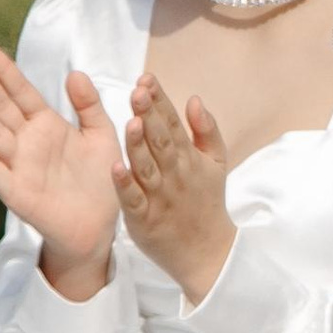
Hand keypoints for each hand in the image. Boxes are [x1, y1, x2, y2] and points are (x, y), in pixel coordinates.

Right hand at [0, 46, 119, 290]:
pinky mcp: (15, 192)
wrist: (101, 226)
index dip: (4, 72)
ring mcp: (18, 165)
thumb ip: (89, 106)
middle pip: (2, 107)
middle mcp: (27, 141)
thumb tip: (74, 72)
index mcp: (47, 124)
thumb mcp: (101, 136)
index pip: (21, 92)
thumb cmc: (102, 180)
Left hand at [117, 72, 233, 304]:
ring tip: (131, 121)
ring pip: (147, 167)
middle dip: (150, 115)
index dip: (160, 101)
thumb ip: (206, 130)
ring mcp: (159, 197)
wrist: (208, 253)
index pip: (172, 123)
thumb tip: (194, 98)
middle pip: (160, 140)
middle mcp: (174, 174)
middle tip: (138, 90)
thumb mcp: (216, 163)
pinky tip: (116, 167)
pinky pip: (134, 200)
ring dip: (138, 145)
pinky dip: (125, 185)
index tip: (146, 79)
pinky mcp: (144, 220)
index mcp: (188, 157)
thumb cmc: (206, 202)